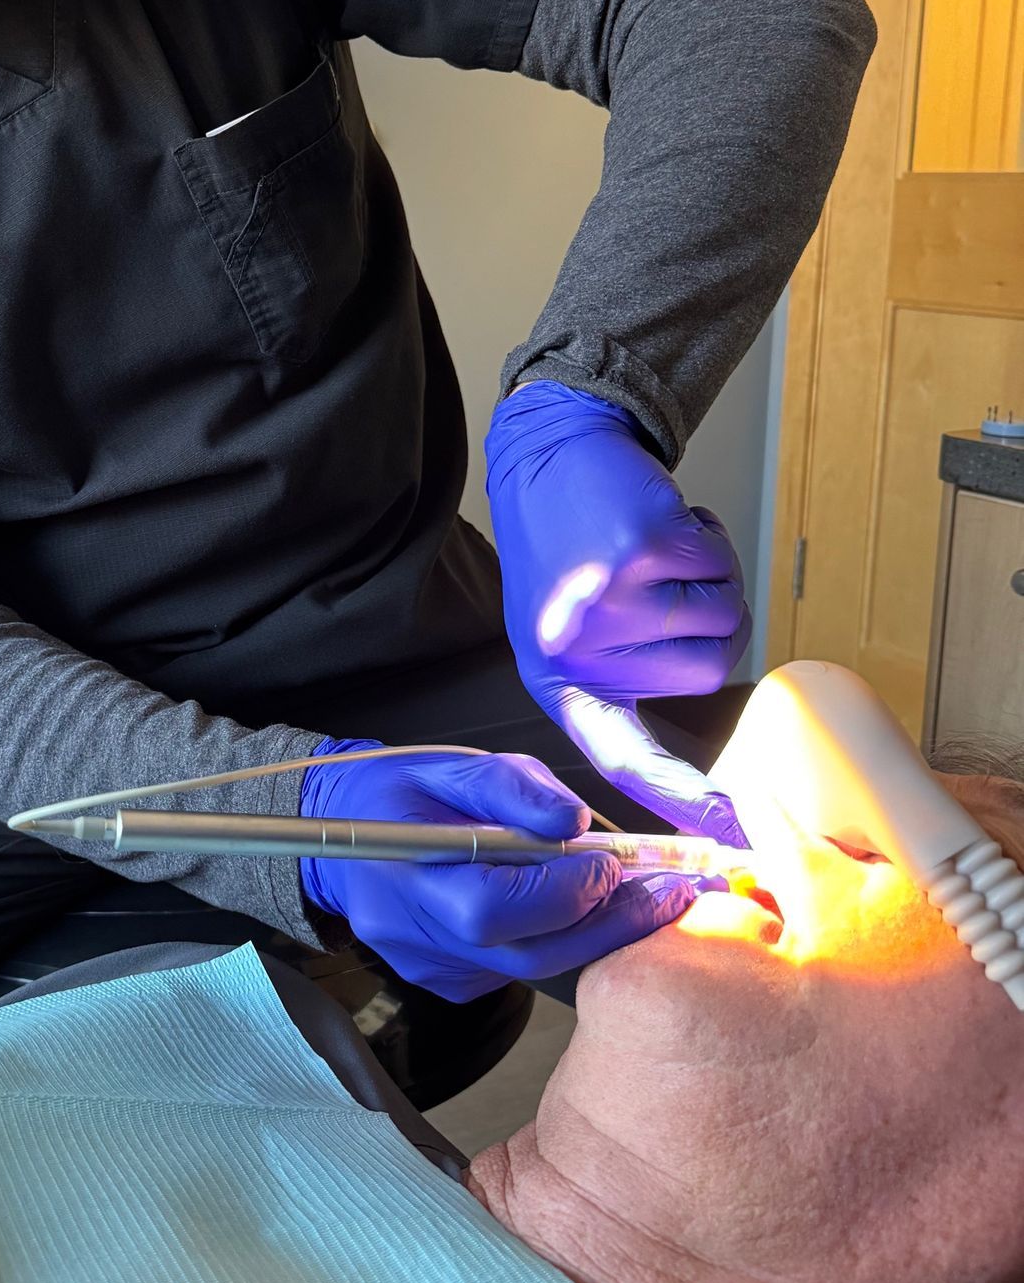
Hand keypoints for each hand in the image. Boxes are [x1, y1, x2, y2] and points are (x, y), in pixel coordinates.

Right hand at [298, 740, 697, 1000]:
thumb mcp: (448, 765)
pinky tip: (577, 908)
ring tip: (643, 896)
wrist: (339, 829)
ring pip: (529, 968)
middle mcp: (416, 937)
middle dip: (607, 923)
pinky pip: (514, 969)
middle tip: (668, 893)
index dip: (564, 890)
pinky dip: (554, 939)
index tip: (615, 861)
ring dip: (592, 933)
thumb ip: (512, 790)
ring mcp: (430, 969)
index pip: (496, 906)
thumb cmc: (395, 790)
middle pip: (529, 954)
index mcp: (408, 878)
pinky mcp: (445, 982)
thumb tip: (575, 824)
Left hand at [486, 379, 750, 844]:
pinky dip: (709, 538)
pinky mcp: (639, 551)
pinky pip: (720, 566)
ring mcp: (609, 603)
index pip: (624, 759)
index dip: (683, 797)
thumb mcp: (569, 629)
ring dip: (709, 578)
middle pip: (708, 672)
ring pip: (723, 618)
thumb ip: (620, 681)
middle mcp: (581, 651)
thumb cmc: (566, 546)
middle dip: (705, 623)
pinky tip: (664, 520)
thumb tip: (704, 761)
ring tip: (655, 551)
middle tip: (658, 584)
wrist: (548, 453)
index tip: (734, 829)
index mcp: (562, 681)